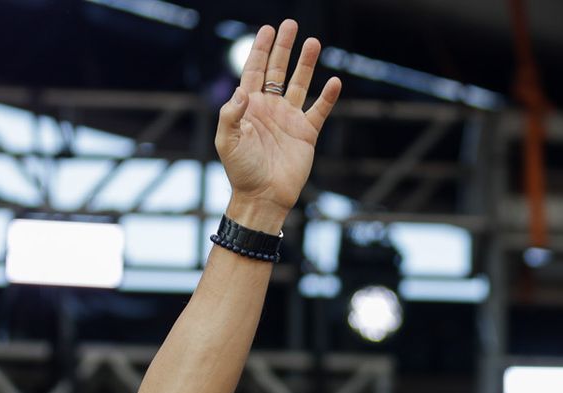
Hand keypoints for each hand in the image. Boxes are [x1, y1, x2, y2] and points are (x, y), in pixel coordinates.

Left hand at [215, 19, 342, 229]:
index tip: (267, 29)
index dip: (260, 49)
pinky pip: (319, 110)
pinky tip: (334, 81)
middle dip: (284, 47)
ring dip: (306, 64)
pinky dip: (327, 97)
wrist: (263, 197)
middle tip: (291, 25)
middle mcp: (270, 108)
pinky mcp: (306, 133)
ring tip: (314, 43)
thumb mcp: (227, 142)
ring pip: (299, 84)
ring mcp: (289, 119)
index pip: (255, 70)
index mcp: (249, 106)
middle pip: (278, 70)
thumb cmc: (241, 171)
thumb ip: (230, 114)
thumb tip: (242, 90)